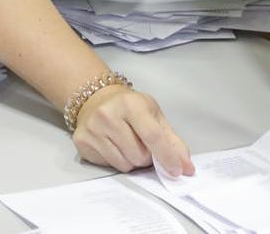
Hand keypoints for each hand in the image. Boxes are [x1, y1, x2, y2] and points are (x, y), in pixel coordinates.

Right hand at [71, 83, 194, 175]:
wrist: (95, 99)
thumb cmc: (130, 108)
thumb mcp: (153, 115)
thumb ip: (172, 141)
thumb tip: (187, 167)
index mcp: (130, 104)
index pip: (152, 136)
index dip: (167, 156)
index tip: (177, 170)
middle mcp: (107, 115)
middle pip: (138, 155)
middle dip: (146, 157)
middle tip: (142, 145)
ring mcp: (92, 130)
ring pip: (124, 165)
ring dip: (132, 161)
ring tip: (128, 145)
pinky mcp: (82, 143)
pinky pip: (109, 166)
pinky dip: (117, 161)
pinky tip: (113, 146)